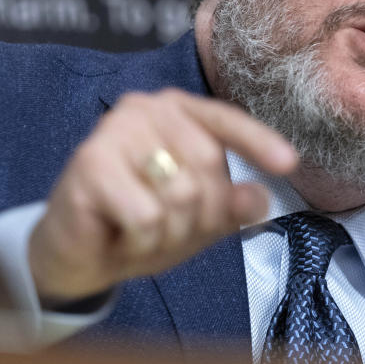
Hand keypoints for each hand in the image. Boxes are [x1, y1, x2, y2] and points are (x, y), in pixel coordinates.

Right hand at [28, 89, 296, 303]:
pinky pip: (147, 216)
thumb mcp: (196, 220)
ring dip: (170, 232)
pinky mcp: (90, 162)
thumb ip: (229, 205)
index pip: (225, 121)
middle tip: (168, 230)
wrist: (75, 254)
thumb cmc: (138, 225)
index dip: (258, 142)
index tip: (289, 163)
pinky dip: (142, 240)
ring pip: (181, 193)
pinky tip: (120, 234)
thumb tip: (261, 199)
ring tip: (142, 231)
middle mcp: (146, 109)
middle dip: (200, 215)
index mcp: (177, 111)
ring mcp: (115, 131)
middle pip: (209, 165)